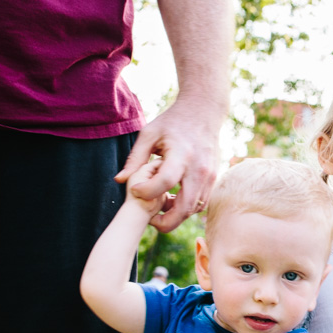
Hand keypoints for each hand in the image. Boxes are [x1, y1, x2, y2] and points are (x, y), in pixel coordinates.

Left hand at [120, 97, 220, 232]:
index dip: (147, 192)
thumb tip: (119, 180)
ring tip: (160, 207)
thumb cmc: (173, 121)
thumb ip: (135, 159)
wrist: (204, 111)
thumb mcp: (149, 134)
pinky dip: (187, 208)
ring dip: (177, 215)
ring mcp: (210, 176)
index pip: (165, 182)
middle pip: (184, 206)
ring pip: (194, 209)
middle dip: (166, 221)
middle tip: (150, 220)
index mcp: (181, 155)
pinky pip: (201, 202)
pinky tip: (173, 200)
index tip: (135, 190)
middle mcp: (199, 168)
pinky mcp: (214, 179)